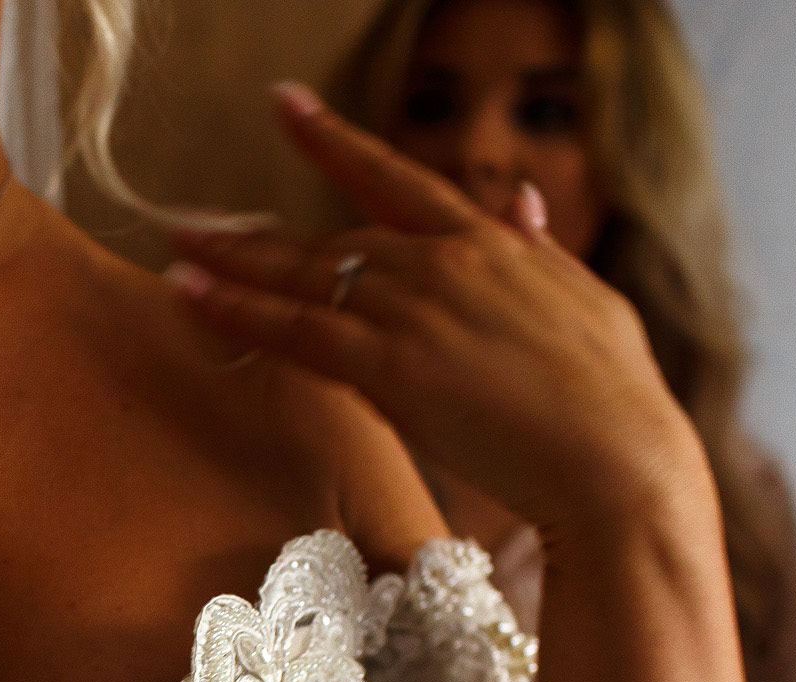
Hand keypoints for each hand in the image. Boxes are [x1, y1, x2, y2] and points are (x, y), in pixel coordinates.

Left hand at [166, 82, 711, 536]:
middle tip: (192, 221)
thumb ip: (541, 254)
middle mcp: (447, 263)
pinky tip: (190, 293)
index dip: (335, 142)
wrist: (619, 459)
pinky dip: (238, 310)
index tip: (287, 107)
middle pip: (333, 239)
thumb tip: (524, 202)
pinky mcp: (392, 366)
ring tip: (176, 248)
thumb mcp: (587, 304)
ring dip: (231, 263)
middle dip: (258, 235)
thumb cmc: (612, 400)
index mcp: (493, 245)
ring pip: (305, 277)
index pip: (398, 180)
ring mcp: (416, 311)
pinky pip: (297, 330)